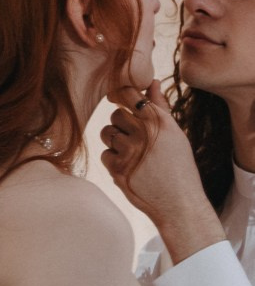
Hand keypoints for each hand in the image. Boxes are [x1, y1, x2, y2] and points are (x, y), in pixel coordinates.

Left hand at [100, 81, 223, 261]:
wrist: (179, 203)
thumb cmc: (179, 166)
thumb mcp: (175, 134)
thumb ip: (160, 107)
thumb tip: (152, 83)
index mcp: (159, 121)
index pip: (129, 94)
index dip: (120, 95)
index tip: (119, 100)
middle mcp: (143, 133)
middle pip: (115, 114)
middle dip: (121, 123)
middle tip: (134, 136)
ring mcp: (128, 151)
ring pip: (107, 133)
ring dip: (115, 139)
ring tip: (132, 151)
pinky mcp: (117, 169)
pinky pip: (105, 154)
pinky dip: (114, 159)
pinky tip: (130, 166)